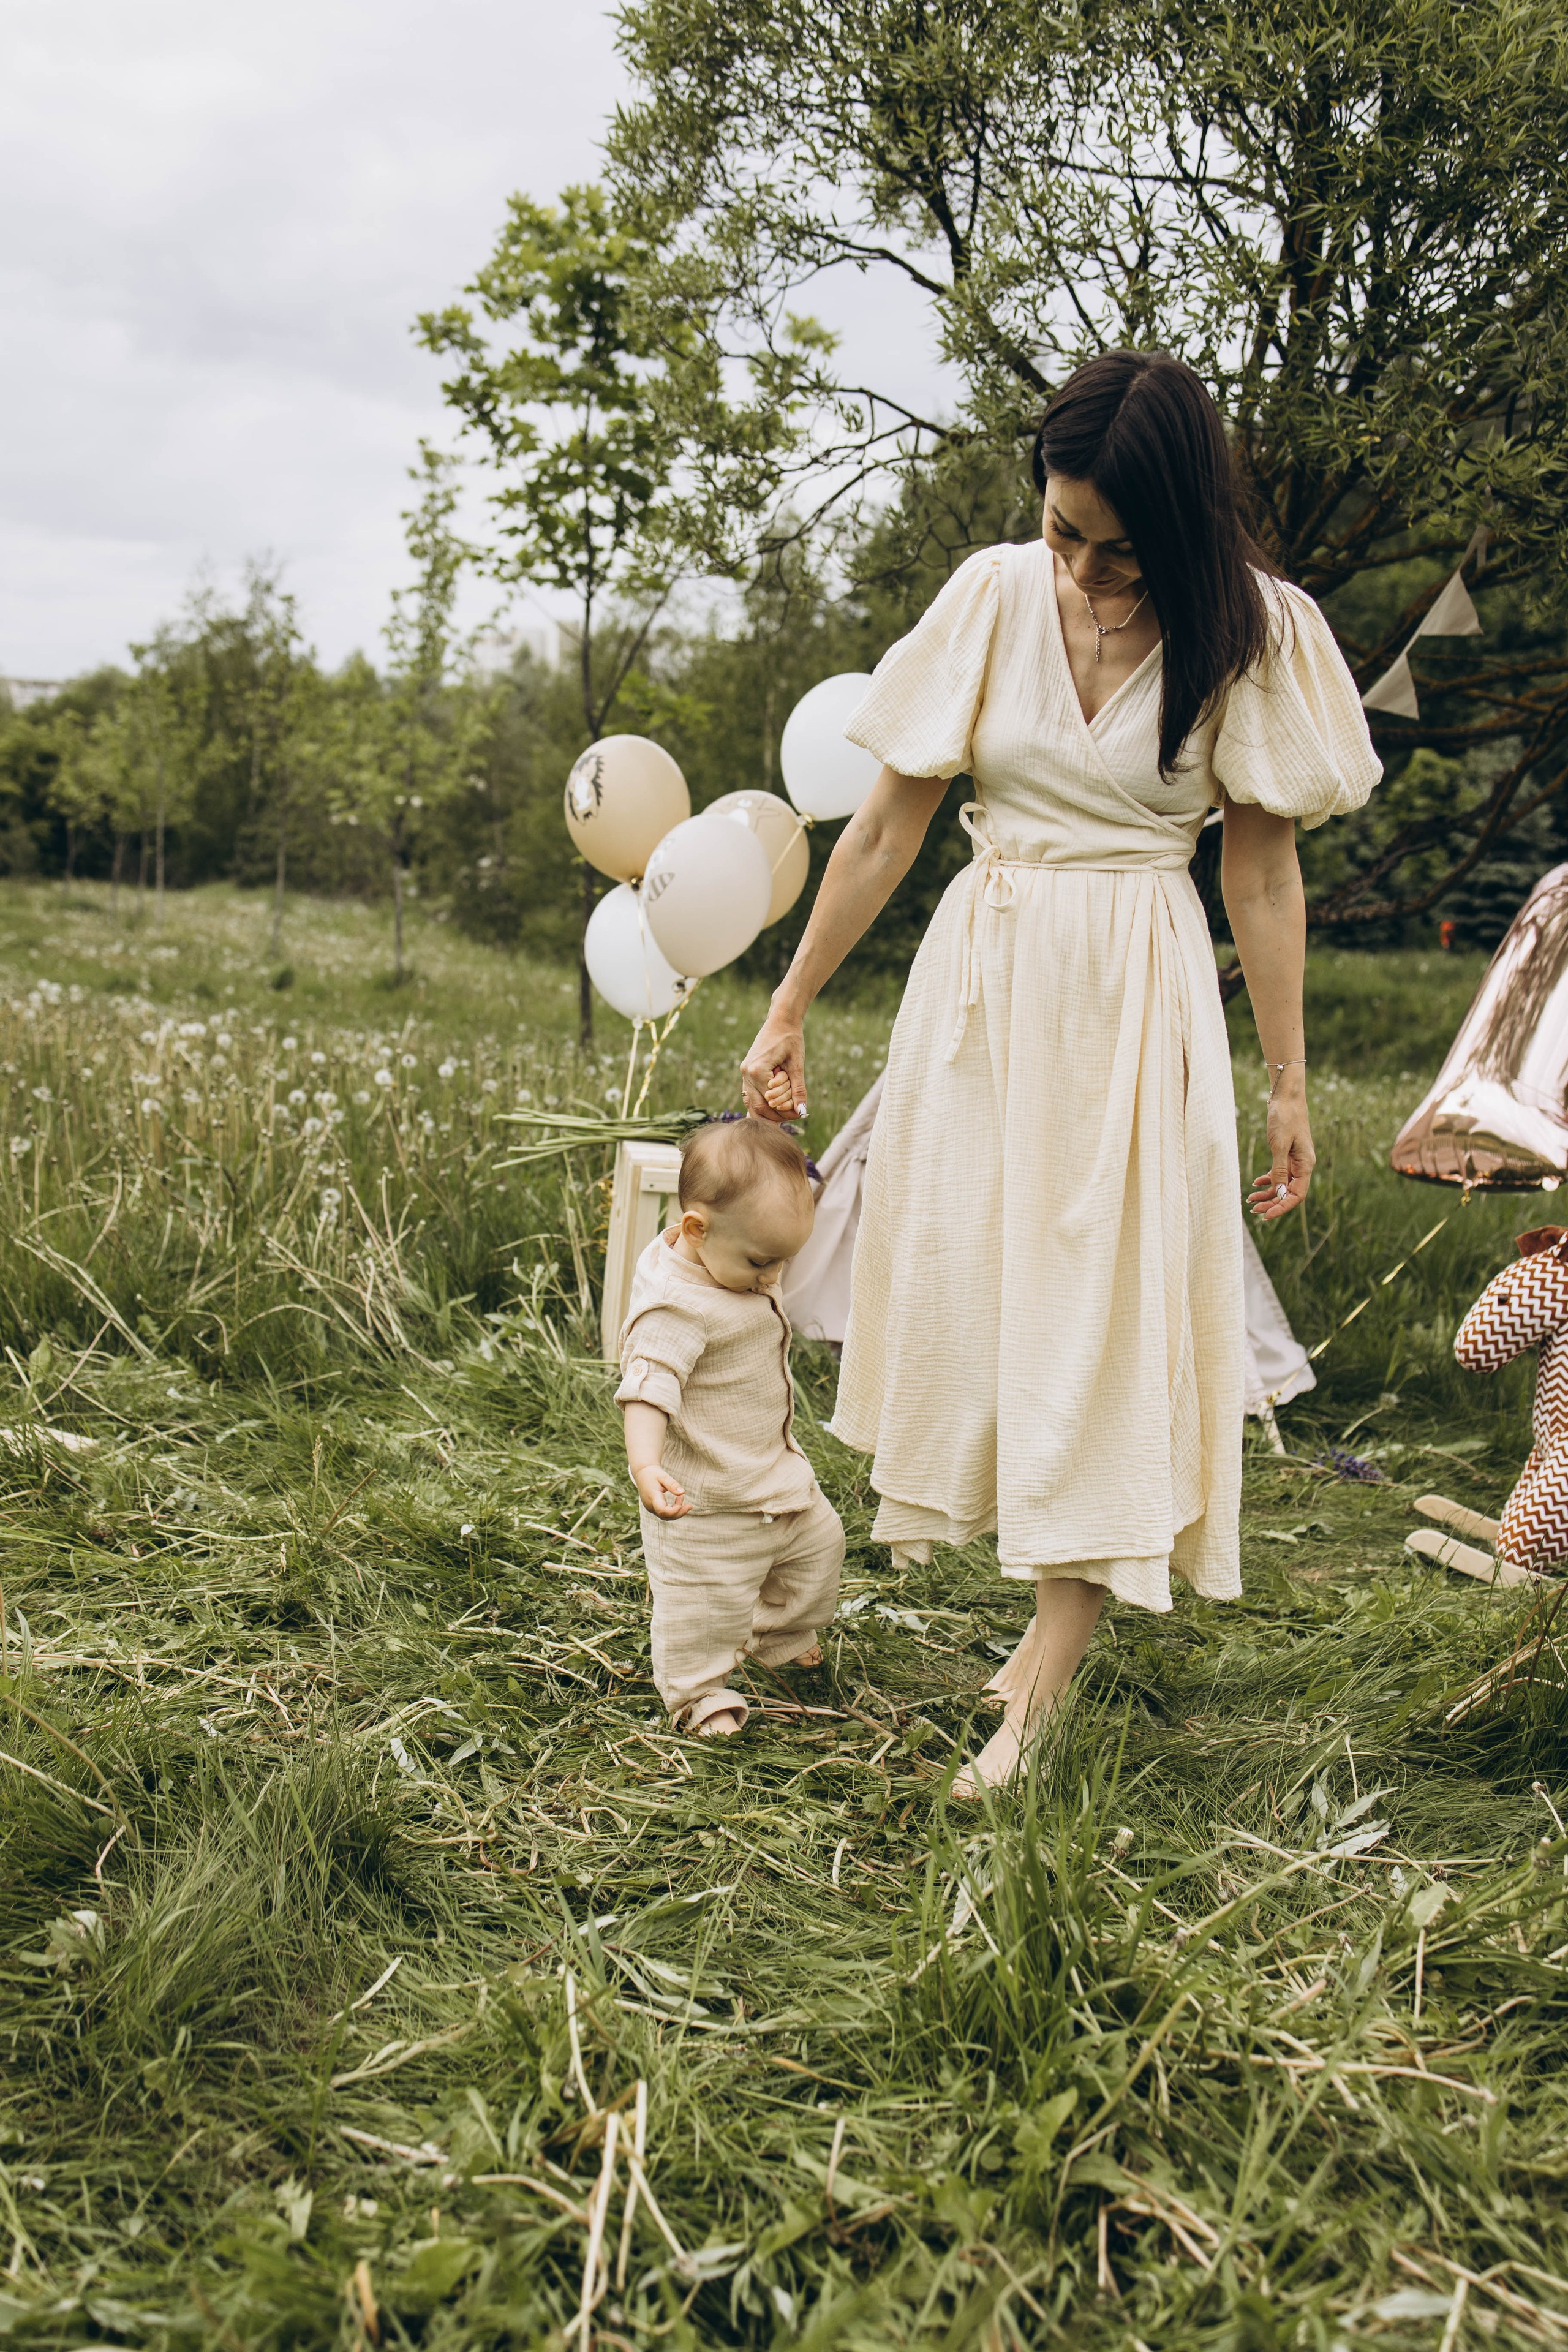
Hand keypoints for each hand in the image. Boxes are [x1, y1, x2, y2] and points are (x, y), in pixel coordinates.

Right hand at [633, 1463, 689, 1517]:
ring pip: (666, 1516)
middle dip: (679, 1513)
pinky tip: (678, 1499)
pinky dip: (673, 1510)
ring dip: (677, 1511)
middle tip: (690, 1505)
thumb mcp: (663, 1476)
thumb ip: (672, 1484)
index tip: (682, 1505)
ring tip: (682, 1497)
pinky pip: (664, 1514)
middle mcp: (650, 1505)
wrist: (642, 1474)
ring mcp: (651, 1508)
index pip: (662, 1510)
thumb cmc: (653, 1474)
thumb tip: (683, 1492)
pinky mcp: (653, 1508)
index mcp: (652, 1496)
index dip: (673, 1510)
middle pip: (665, 1516)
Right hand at [741, 1007, 806, 1122]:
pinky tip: (774, 1105)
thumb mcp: (797, 1064)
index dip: (785, 1112)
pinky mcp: (746, 1070)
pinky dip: (762, 1101)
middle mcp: (747, 1073)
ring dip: (767, 1111)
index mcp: (758, 1071)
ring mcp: (744, 1072)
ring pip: (751, 1103)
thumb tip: (802, 1112)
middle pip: (757, 1107)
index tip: (799, 1115)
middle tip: (792, 1117)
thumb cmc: (791, 1038)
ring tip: (783, 1115)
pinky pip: (751, 1093)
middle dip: (775, 1116)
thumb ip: (798, 1089)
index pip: (770, 1102)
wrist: (780, 1019)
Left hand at [1248, 1075, 1314, 1219]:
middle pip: (1289, 1193)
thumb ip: (1280, 1170)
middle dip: (1272, 1203)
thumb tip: (1280, 1193)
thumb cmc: (1285, 1118)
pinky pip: (1279, 1173)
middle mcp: (1303, 1165)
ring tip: (1250, 1200)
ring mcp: (1295, 1160)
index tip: (1266, 1215)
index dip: (1282, 1207)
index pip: (1297, 1195)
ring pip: (1282, 1184)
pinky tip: (1255, 1183)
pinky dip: (1267, 1180)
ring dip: (1268, 1194)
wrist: (1286, 1097)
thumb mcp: (1280, 1145)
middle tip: (1253, 1210)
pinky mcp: (1287, 1154)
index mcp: (1306, 1165)